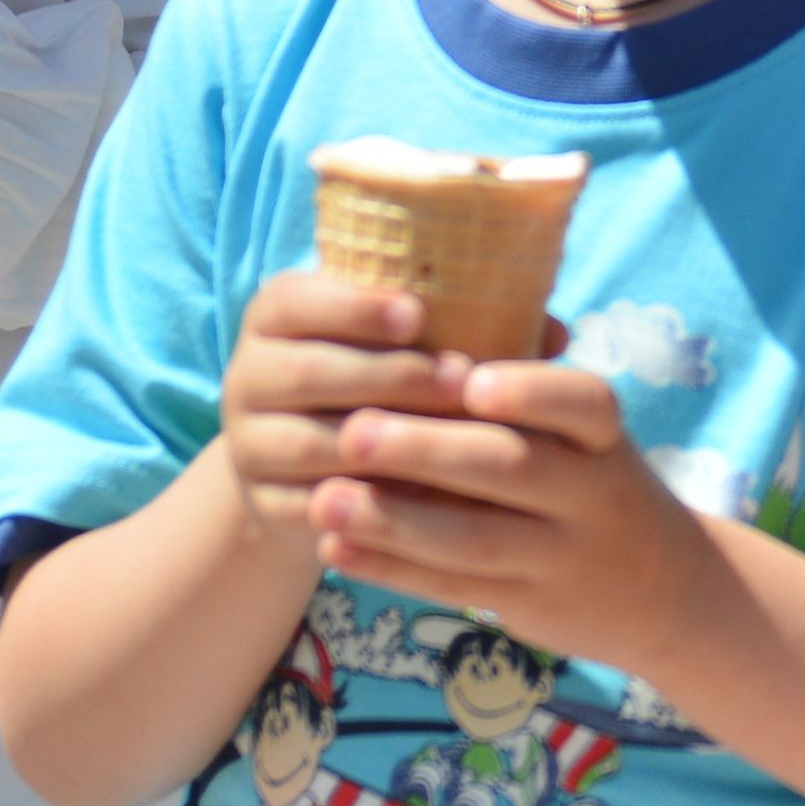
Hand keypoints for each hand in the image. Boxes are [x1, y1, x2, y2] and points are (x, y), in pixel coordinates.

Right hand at [213, 269, 490, 548]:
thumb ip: (463, 319)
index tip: (418, 314)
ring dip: (382, 444)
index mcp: (276, 312)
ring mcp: (249, 443)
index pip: (297, 299)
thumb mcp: (400, 337)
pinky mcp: (263, 504)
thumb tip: (556, 332)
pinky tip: (421, 503)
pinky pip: (311, 506)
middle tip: (458, 380)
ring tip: (449, 441)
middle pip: (309, 372)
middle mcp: (248, 373)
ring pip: (311, 443)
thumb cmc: (377, 374)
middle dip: (388, 375)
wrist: (305, 457)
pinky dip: (365, 504)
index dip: (355, 307)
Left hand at [312, 349, 730, 680]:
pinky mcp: (527, 607)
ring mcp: (561, 557)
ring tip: (324, 499)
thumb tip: (420, 335)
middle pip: (510, 469)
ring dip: (392, 520)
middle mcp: (591, 495)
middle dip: (426, 451)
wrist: (667, 588)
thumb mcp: (588, 437)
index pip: (582, 403)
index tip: (470, 378)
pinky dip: (391, 568)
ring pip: (473, 540)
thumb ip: (526, 394)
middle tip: (354, 431)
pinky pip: (453, 587)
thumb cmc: (599, 483)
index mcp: (603, 437)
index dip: (530, 391)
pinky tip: (337, 548)